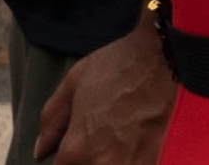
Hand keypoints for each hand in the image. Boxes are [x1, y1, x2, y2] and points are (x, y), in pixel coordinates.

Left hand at [35, 19, 176, 164]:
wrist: (168, 55)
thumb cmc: (120, 63)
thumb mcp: (75, 82)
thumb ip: (52, 119)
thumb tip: (40, 149)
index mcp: (77, 148)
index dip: (66, 160)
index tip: (74, 148)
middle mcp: (104, 164)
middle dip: (88, 160)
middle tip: (99, 138)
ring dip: (111, 160)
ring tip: (118, 139)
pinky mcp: (160, 161)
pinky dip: (135, 159)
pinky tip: (136, 145)